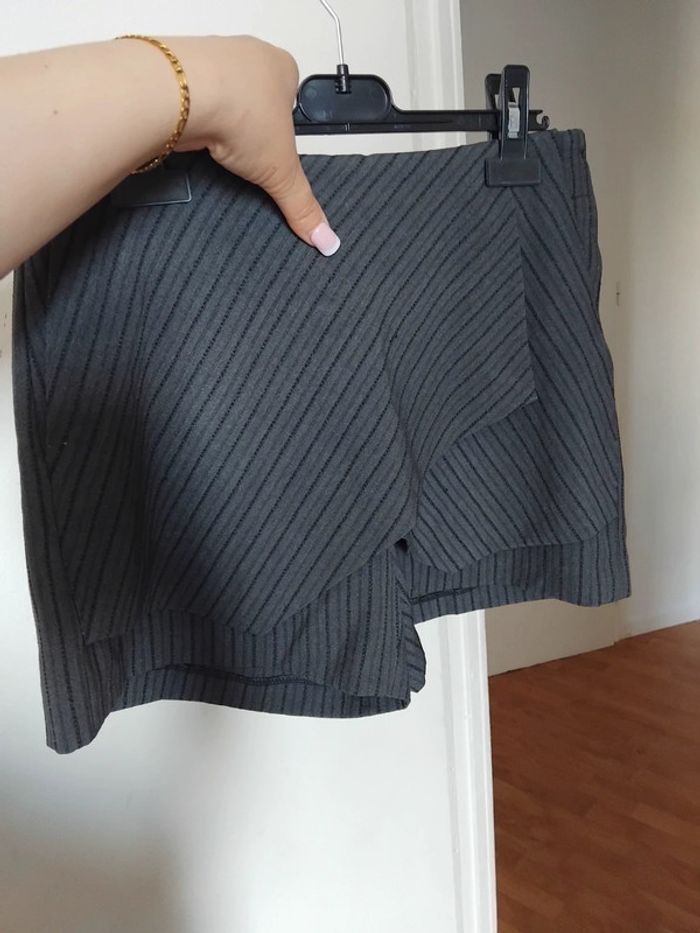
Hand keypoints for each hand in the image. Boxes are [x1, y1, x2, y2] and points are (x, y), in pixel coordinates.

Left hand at [174, 35, 339, 255]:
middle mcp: (248, 55)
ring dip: (221, 120)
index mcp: (282, 67)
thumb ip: (302, 205)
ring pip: (222, 95)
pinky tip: (195, 135)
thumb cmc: (239, 111)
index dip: (283, 128)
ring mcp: (212, 58)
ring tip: (220, 145)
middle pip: (254, 97)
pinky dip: (194, 118)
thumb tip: (326, 238)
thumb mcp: (282, 170)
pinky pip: (192, 98)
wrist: (183, 93)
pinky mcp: (180, 70)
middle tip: (248, 152)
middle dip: (250, 125)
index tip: (274, 149)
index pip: (290, 99)